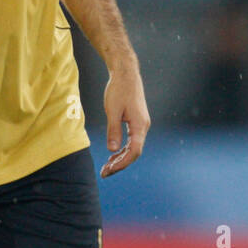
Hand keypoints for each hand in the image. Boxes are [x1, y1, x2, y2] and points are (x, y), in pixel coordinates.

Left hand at [100, 63, 149, 177]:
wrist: (126, 74)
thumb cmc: (119, 90)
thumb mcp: (113, 111)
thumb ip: (114, 130)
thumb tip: (112, 149)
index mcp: (140, 125)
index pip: (134, 151)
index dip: (122, 162)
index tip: (109, 169)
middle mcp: (143, 127)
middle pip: (134, 152)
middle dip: (120, 164)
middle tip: (104, 173)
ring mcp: (141, 124)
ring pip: (133, 147)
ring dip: (120, 158)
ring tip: (106, 167)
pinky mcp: (136, 122)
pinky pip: (131, 140)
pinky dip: (122, 149)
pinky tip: (112, 154)